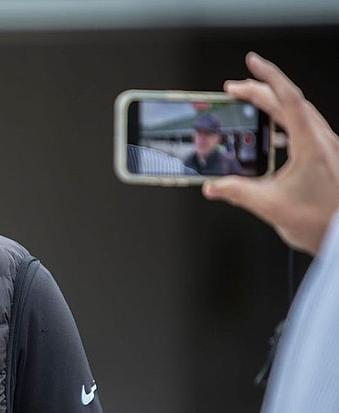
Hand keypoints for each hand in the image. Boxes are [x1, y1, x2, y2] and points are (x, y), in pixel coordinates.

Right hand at [202, 52, 338, 255]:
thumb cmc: (322, 221)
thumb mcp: (270, 206)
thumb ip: (237, 192)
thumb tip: (213, 186)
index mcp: (312, 145)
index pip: (288, 99)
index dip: (268, 77)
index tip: (251, 64)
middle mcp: (323, 142)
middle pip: (290, 102)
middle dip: (260, 89)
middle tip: (234, 88)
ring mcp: (327, 148)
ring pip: (299, 113)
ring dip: (273, 104)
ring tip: (250, 104)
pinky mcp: (326, 158)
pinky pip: (304, 128)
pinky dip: (284, 122)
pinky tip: (273, 134)